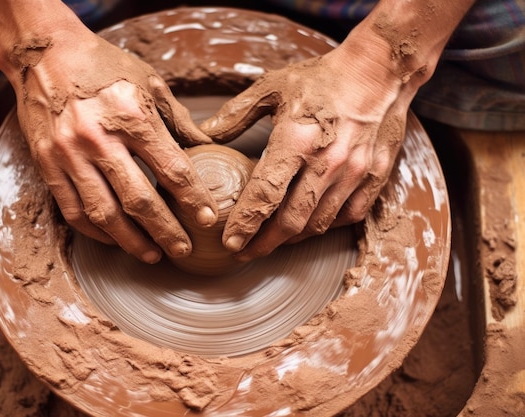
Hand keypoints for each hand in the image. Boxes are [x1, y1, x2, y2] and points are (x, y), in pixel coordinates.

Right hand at [13, 28, 217, 262]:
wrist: (44, 53)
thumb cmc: (103, 65)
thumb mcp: (149, 83)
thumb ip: (179, 120)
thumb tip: (208, 147)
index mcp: (132, 115)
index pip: (172, 169)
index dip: (193, 199)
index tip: (208, 220)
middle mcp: (99, 138)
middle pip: (139, 200)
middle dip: (166, 231)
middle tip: (184, 250)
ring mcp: (69, 154)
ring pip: (104, 213)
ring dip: (131, 241)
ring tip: (152, 254)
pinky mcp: (47, 164)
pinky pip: (73, 210)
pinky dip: (96, 231)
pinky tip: (115, 240)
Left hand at [200, 36, 418, 260]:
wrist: (380, 71)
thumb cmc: (323, 78)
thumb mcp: (273, 86)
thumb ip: (236, 114)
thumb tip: (205, 136)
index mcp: (296, 140)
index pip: (264, 195)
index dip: (244, 224)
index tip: (230, 242)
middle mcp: (327, 163)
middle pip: (290, 222)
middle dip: (263, 244)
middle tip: (244, 252)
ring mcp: (353, 173)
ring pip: (318, 224)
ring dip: (291, 239)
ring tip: (272, 241)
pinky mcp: (374, 177)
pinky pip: (348, 216)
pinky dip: (325, 226)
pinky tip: (308, 225)